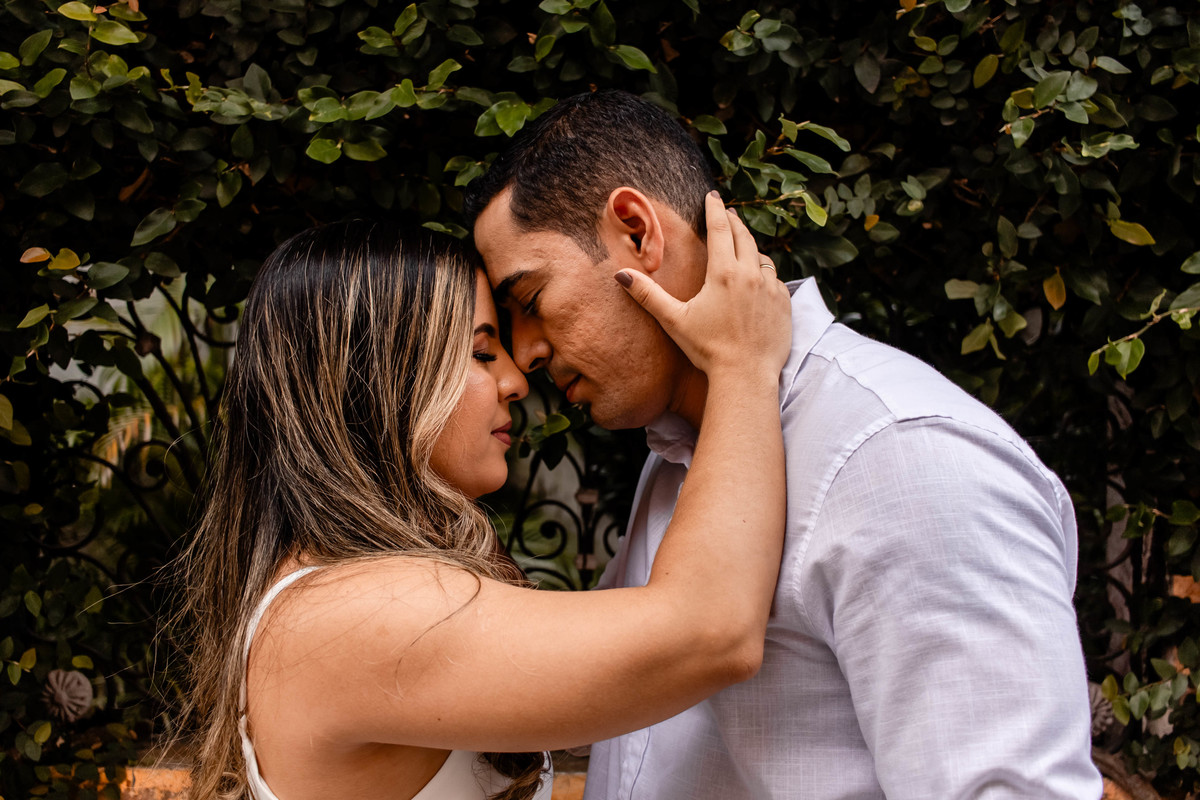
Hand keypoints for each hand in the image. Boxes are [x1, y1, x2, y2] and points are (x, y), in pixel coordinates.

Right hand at [615, 191, 791, 381]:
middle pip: (744, 237)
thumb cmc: (708, 350)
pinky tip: (758, 277)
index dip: (715, 209)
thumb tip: (621, 275)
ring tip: (743, 243)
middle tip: (728, 212)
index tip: (713, 196)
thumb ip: (648, 295)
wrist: (746, 376)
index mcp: (724, 273)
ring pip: (762, 256)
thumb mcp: (674, 320)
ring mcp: (771, 288)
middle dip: (734, 222)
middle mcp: (751, 274)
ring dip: (751, 246)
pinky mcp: (784, 304)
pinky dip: (764, 273)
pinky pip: (775, 279)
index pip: (720, 229)